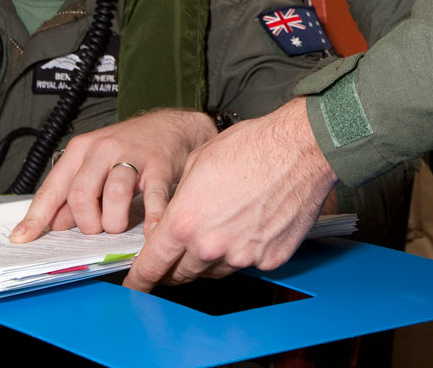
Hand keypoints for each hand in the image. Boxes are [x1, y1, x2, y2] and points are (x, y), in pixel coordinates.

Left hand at [9, 109, 216, 241]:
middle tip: (98, 229)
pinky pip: (153, 197)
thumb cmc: (129, 149)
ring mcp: (132, 156)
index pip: (53, 187)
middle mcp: (102, 149)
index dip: (37, 216)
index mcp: (81, 150)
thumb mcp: (95, 165)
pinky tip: (150, 233)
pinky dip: (151, 219)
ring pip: (113, 194)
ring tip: (120, 226)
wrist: (170, 127)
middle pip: (81, 194)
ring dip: (114, 222)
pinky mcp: (159, 166)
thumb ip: (73, 193)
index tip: (22, 239)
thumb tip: (53, 224)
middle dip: (87, 223)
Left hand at [123, 97, 337, 291]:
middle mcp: (210, 246)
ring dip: (208, 258)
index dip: (140, 278)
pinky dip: (242, 251)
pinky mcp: (269, 259)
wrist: (298, 149)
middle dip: (174, 267)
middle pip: (182, 273)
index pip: (152, 264)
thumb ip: (180, 200)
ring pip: (214, 270)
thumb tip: (175, 218)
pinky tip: (249, 225)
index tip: (135, 285)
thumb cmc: (250, 147)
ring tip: (220, 226)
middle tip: (176, 254)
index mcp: (185, 222)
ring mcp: (242, 257)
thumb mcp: (198, 163)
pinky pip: (246, 263)